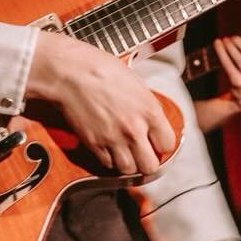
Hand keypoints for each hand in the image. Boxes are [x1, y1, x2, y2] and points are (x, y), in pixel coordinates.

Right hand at [25, 32, 174, 175]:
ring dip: (130, 164)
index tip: (158, 141)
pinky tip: (110, 149)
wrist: (72, 73)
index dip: (163, 144)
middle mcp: (134, 129)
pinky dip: (110, 161)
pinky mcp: (94, 144)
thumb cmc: (101, 70)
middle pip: (151, 166)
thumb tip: (153, 120)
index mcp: (149, 110)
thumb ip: (147, 106)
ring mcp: (113, 139)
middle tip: (145, 153)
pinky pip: (108, 165)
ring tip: (127, 154)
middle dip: (149, 160)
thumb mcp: (136, 83)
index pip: (168, 144)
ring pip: (129, 170)